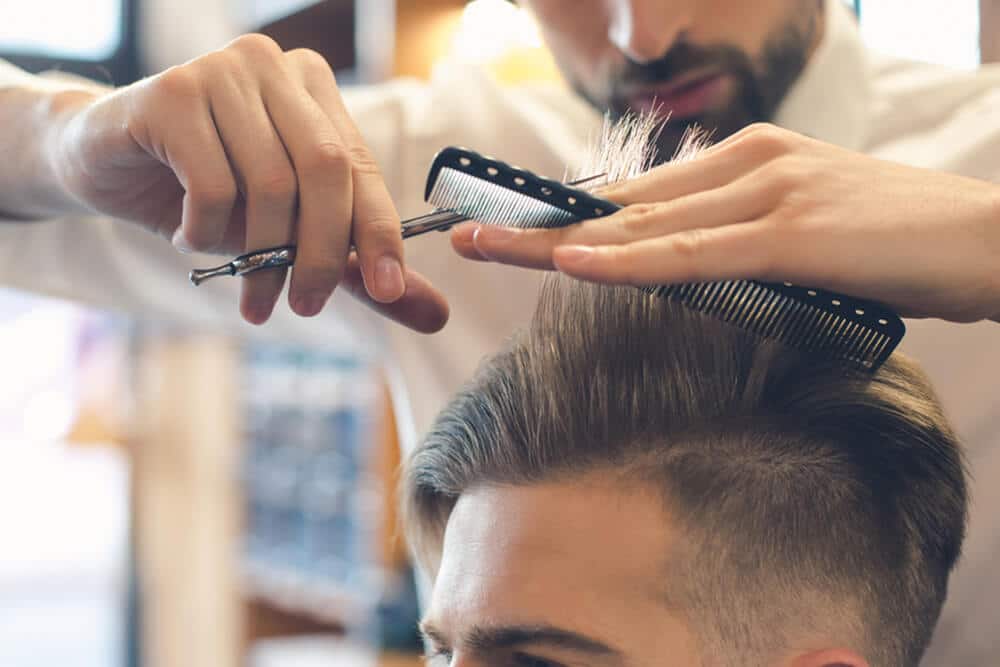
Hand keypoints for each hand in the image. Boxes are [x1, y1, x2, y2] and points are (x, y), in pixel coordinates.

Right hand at [47, 35, 443, 327]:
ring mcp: (222, 72)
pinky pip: (213, 185)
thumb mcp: (287, 234)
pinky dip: (206, 232)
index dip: (380, 234)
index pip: (362, 168)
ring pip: (271, 185)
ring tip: (248, 293)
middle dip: (323, 254)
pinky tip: (187, 236)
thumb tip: (434, 314)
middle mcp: (275, 67)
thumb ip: (356, 267)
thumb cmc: (203, 192)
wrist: (103, 162)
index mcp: (315, 90)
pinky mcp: (171, 93)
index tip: (389, 292)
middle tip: (307, 306)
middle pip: (326, 172)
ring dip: (260, 257)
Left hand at [453, 124, 999, 322]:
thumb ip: (742, 242)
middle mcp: (749, 164)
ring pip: (644, 226)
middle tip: (472, 233)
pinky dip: (630, 261)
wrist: (988, 239)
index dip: (574, 215)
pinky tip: (577, 262)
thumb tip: (688, 269)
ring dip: (561, 239)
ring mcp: (767, 193)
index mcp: (750, 160)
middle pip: (624, 205)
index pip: (641, 196)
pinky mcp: (790, 232)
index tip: (518, 227)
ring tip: (490, 245)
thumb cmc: (897, 244)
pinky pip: (692, 252)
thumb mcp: (804, 235)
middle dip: (543, 223)